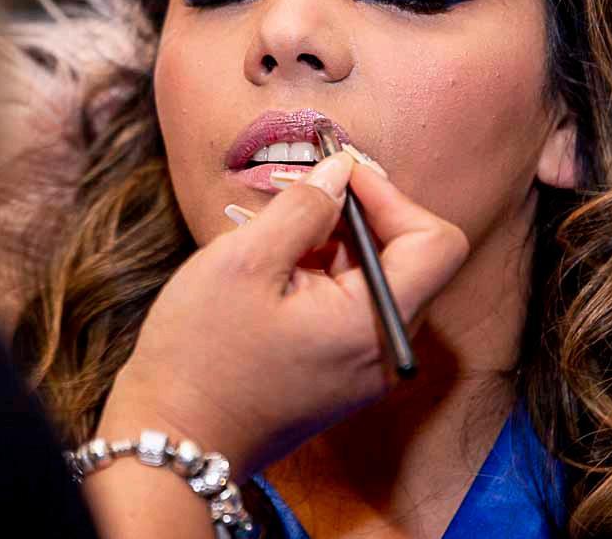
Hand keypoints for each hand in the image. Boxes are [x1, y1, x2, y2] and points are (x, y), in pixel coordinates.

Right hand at [97, 150, 468, 475]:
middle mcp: (386, 351)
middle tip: (294, 192)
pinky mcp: (339, 374)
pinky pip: (348, 307)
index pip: (435, 242)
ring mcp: (365, 368)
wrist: (176, 440)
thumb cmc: (203, 354)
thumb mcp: (245, 261)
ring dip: (328, 243)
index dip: (390, 197)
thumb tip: (341, 170)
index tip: (337, 175)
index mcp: (375, 323)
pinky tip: (267, 270)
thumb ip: (303, 207)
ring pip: (371, 279)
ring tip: (266, 234)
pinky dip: (317, 275)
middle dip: (354, 215)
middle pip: (406, 258)